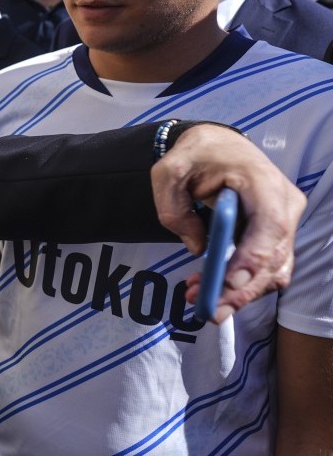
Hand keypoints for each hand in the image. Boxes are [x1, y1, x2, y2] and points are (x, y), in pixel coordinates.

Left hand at [152, 124, 305, 321]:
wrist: (218, 146)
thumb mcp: (169, 171)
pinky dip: (241, 283)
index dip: (253, 258)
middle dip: (241, 289)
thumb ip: (173, 208)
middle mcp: (284, 204)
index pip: (269, 226)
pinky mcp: (276, 236)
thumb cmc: (197, 155)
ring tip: (199, 297)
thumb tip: (197, 248)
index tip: (228, 283)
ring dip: (239, 292)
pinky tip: (210, 287)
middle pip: (274, 257)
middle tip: (208, 309)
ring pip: (273, 270)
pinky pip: (265, 268)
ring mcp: (285, 222)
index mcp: (263, 182)